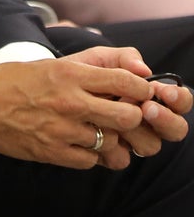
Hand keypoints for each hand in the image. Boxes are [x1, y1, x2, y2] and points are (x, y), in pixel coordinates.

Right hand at [0, 47, 158, 169]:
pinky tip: (80, 144)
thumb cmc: (15, 80)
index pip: (124, 82)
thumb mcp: (51, 65)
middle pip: (126, 117)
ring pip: (110, 141)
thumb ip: (87, 71)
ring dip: (109, 138)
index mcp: (69, 74)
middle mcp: (69, 101)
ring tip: (98, 131)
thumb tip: (126, 76)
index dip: (140, 90)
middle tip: (125, 116)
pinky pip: (89, 160)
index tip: (141, 93)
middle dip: (132, 117)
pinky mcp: (52, 152)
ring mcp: (61, 129)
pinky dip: (90, 154)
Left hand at [68, 47, 191, 166]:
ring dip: (138, 132)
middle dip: (165, 119)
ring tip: (120, 117)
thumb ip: (121, 58)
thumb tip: (144, 70)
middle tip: (147, 109)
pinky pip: (120, 159)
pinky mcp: (108, 155)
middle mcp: (144, 120)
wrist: (37, 94)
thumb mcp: (95, 59)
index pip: (178, 101)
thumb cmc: (74, 72)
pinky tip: (96, 134)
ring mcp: (128, 139)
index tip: (160, 92)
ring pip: (150, 145)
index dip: (177, 99)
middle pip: (175, 129)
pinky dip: (111, 148)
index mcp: (147, 95)